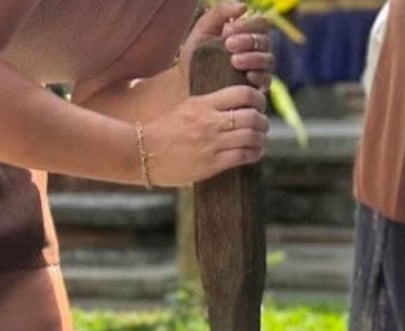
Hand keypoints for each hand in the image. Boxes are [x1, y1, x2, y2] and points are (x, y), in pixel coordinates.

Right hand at [141, 85, 268, 186]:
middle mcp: (210, 121)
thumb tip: (233, 106)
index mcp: (204, 104)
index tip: (257, 105)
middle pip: (253, 115)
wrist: (142, 152)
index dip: (258, 99)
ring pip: (252, 136)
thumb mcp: (186, 108)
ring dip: (260, 139)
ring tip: (257, 141)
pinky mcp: (212, 163)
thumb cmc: (164, 131)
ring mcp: (212, 143)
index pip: (244, 93)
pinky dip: (254, 154)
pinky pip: (243, 155)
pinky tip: (253, 153)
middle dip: (262, 121)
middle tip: (261, 126)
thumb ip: (209, 106)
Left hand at [181, 3, 275, 90]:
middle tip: (228, 45)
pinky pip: (266, 81)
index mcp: (248, 33)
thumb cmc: (196, 55)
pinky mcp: (257, 88)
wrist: (188, 84)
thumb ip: (220, 13)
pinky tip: (247, 76)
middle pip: (265, 41)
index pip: (261, 23)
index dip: (247, 25)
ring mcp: (259, 69)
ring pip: (268, 59)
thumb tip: (243, 6)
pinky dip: (259, 77)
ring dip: (252, 58)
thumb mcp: (203, 29)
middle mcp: (257, 50)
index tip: (226, 30)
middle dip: (247, 41)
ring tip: (234, 61)